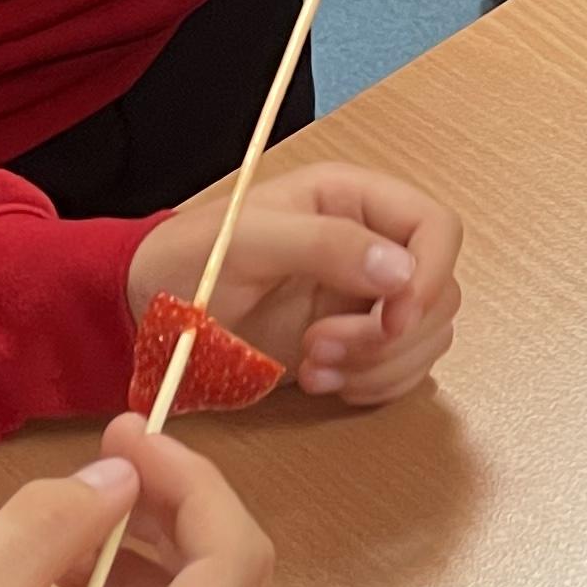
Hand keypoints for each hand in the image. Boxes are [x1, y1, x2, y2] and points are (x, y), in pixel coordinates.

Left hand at [131, 165, 461, 405]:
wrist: (148, 312)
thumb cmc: (188, 259)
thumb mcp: (248, 240)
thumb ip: (324, 244)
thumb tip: (402, 273)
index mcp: (355, 200)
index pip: (437, 228)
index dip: (431, 274)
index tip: (395, 319)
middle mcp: (373, 246)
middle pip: (438, 292)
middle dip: (391, 334)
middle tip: (321, 351)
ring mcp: (366, 298)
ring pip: (425, 337)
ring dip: (380, 365)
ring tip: (313, 369)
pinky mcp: (356, 343)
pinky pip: (400, 370)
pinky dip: (373, 386)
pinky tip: (321, 383)